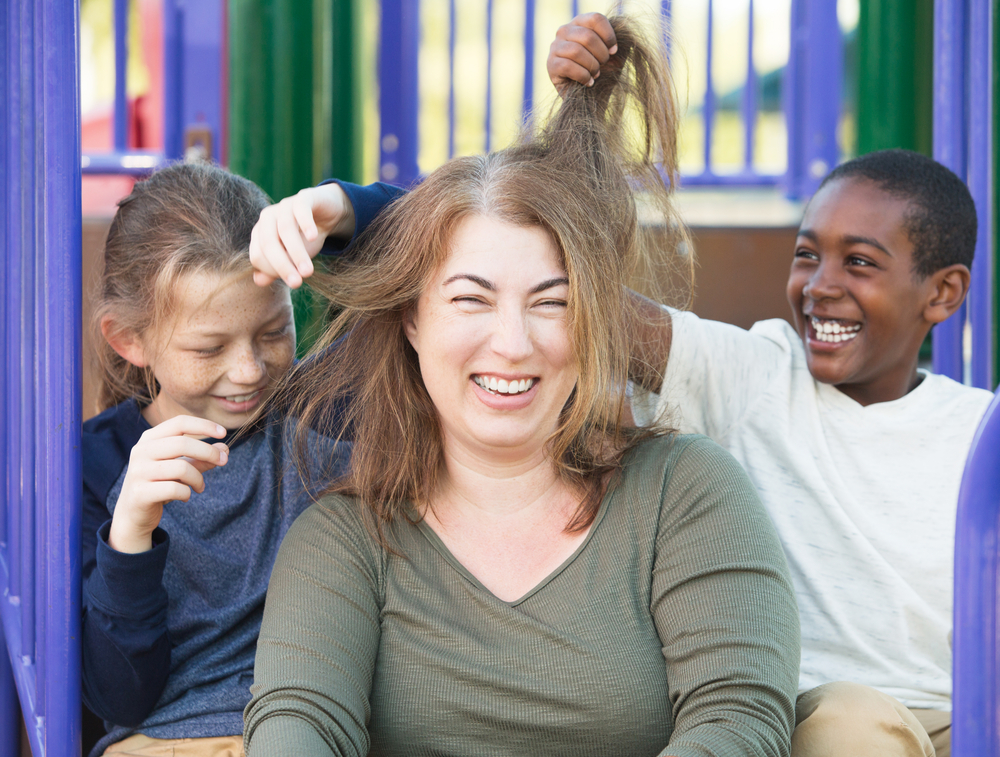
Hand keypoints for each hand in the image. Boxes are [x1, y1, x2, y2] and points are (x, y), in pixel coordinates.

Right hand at [108, 415, 228, 553]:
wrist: (133, 514)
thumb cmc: (160, 484)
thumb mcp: (181, 467)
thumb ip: (201, 458)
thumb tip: (224, 449)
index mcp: (150, 439)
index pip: (179, 422)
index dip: (204, 425)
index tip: (223, 433)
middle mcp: (141, 451)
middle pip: (183, 444)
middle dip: (209, 452)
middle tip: (223, 461)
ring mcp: (138, 472)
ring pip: (182, 468)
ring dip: (198, 479)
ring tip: (200, 487)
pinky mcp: (140, 493)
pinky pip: (175, 489)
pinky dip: (187, 493)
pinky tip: (185, 496)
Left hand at [249, 183, 356, 288]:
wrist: (327, 214)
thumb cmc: (305, 238)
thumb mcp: (291, 257)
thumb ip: (274, 269)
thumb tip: (258, 281)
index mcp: (260, 234)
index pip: (258, 256)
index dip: (273, 272)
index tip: (293, 282)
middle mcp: (268, 218)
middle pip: (268, 244)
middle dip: (282, 266)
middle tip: (297, 283)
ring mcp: (285, 205)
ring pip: (285, 229)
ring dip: (296, 253)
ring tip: (308, 271)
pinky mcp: (304, 197)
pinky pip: (300, 208)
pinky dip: (305, 223)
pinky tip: (313, 237)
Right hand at [547, 12, 617, 94]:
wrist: (589, 98)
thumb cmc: (601, 73)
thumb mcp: (614, 56)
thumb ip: (618, 43)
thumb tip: (627, 34)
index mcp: (580, 23)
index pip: (596, 19)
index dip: (609, 35)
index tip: (614, 51)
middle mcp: (565, 31)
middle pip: (587, 36)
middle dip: (601, 54)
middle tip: (604, 65)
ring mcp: (555, 47)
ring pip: (576, 51)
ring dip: (592, 65)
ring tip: (596, 74)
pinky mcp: (551, 65)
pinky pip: (567, 66)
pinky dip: (582, 76)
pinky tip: (589, 82)